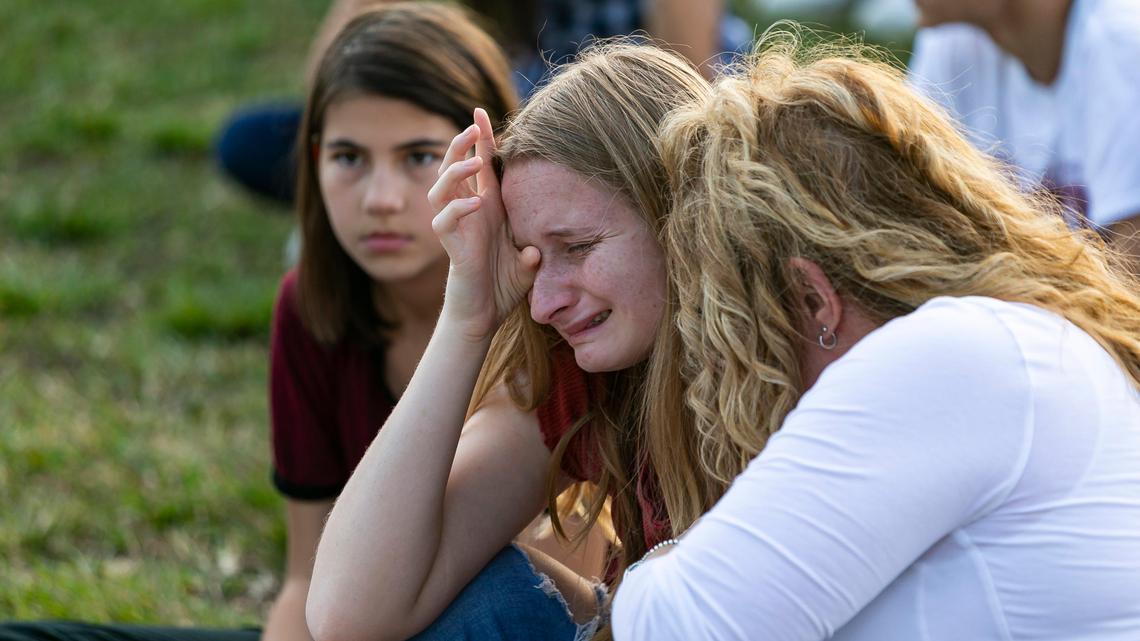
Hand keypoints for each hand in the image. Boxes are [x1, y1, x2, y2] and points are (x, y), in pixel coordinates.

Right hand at [429, 108, 539, 342]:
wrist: (484, 315)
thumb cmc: (504, 284)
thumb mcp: (529, 261)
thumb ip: (535, 250)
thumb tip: (536, 249)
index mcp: (489, 206)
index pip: (482, 165)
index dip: (481, 138)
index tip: (481, 111)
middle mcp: (470, 211)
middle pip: (454, 166)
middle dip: (461, 143)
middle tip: (473, 126)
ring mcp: (457, 227)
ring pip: (441, 188)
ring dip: (455, 171)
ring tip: (474, 161)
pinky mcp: (452, 247)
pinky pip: (444, 221)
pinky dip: (458, 208)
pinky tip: (476, 203)